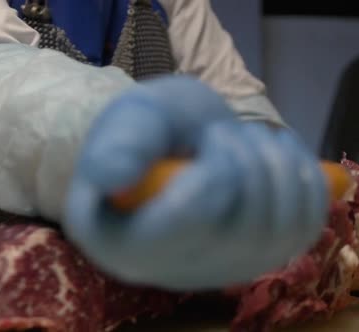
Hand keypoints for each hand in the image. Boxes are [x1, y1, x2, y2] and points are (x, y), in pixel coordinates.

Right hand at [63, 75, 327, 289]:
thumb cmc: (144, 131)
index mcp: (118, 240)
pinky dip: (305, 183)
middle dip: (247, 162)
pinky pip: (301, 233)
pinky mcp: (253, 261)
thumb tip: (114, 180)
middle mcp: (166, 269)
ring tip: (249, 138)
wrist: (171, 143)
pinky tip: (279, 154)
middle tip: (224, 130)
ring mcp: (214, 271)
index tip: (210, 135)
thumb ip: (119, 146)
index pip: (183, 227)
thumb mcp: (126, 122)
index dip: (215, 176)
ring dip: (276, 167)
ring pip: (276, 233)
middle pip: (238, 232)